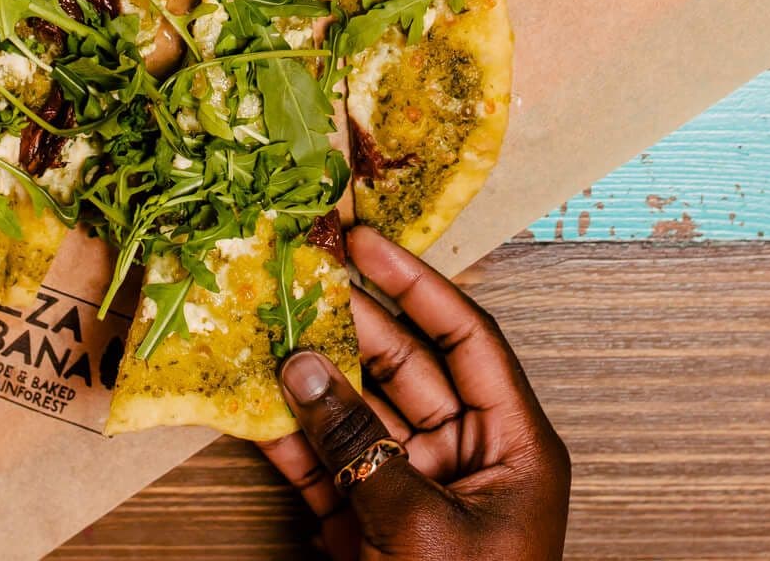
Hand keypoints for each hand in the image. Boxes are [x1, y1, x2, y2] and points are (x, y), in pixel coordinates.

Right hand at [262, 228, 570, 560]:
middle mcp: (468, 458)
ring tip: (265, 330)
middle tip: (298, 279)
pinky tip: (256, 407)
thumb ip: (359, 446)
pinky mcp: (370, 526)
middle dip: (350, 324)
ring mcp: (416, 492)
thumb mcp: (419, 525)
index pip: (468, 340)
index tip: (364, 242)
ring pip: (359, 416)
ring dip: (311, 381)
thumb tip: (303, 368)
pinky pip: (330, 468)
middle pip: (406, 369)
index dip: (416, 285)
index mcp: (513, 447)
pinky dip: (293, 442)